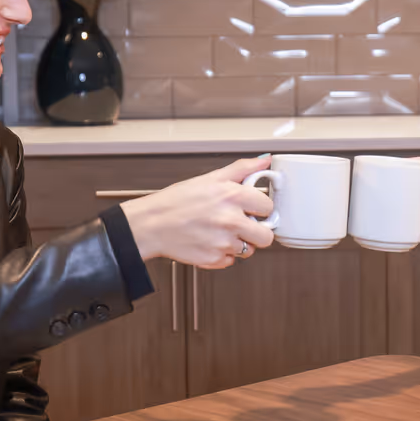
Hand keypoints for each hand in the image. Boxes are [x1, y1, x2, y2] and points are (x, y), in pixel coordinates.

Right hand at [120, 156, 275, 269]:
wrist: (151, 224)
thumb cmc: (176, 201)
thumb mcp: (211, 178)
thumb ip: (242, 169)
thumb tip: (265, 160)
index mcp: (233, 196)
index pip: (268, 207)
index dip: (260, 207)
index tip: (253, 208)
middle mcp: (231, 221)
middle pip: (267, 236)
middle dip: (258, 231)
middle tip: (243, 224)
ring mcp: (223, 243)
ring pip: (249, 250)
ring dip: (240, 243)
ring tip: (220, 232)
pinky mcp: (214, 260)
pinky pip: (231, 261)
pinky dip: (223, 254)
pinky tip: (211, 241)